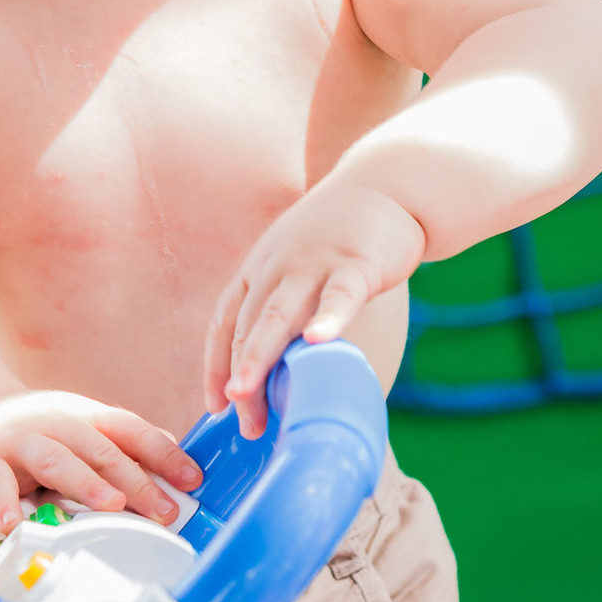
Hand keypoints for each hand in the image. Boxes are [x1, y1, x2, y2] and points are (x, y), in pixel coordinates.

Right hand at [0, 390, 202, 533]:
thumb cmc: (44, 436)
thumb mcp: (86, 434)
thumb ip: (125, 451)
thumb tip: (178, 464)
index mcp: (88, 419)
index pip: (132, 431)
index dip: (164, 453)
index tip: (192, 479)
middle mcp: (59, 424)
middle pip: (101, 449)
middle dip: (135, 480)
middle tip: (162, 508)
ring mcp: (22, 441)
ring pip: (57, 460)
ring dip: (85, 482)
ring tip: (110, 506)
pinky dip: (4, 503)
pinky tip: (15, 524)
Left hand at [204, 181, 424, 436]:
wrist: (388, 183)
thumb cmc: (343, 236)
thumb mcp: (301, 264)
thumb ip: (288, 308)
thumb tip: (282, 371)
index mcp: (261, 268)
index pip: (225, 321)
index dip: (215, 364)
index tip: (214, 406)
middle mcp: (277, 265)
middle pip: (247, 326)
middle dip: (240, 375)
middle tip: (239, 418)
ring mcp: (313, 262)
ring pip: (278, 314)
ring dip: (259, 355)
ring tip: (247, 393)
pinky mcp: (355, 262)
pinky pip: (339, 295)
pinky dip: (327, 319)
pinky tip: (317, 343)